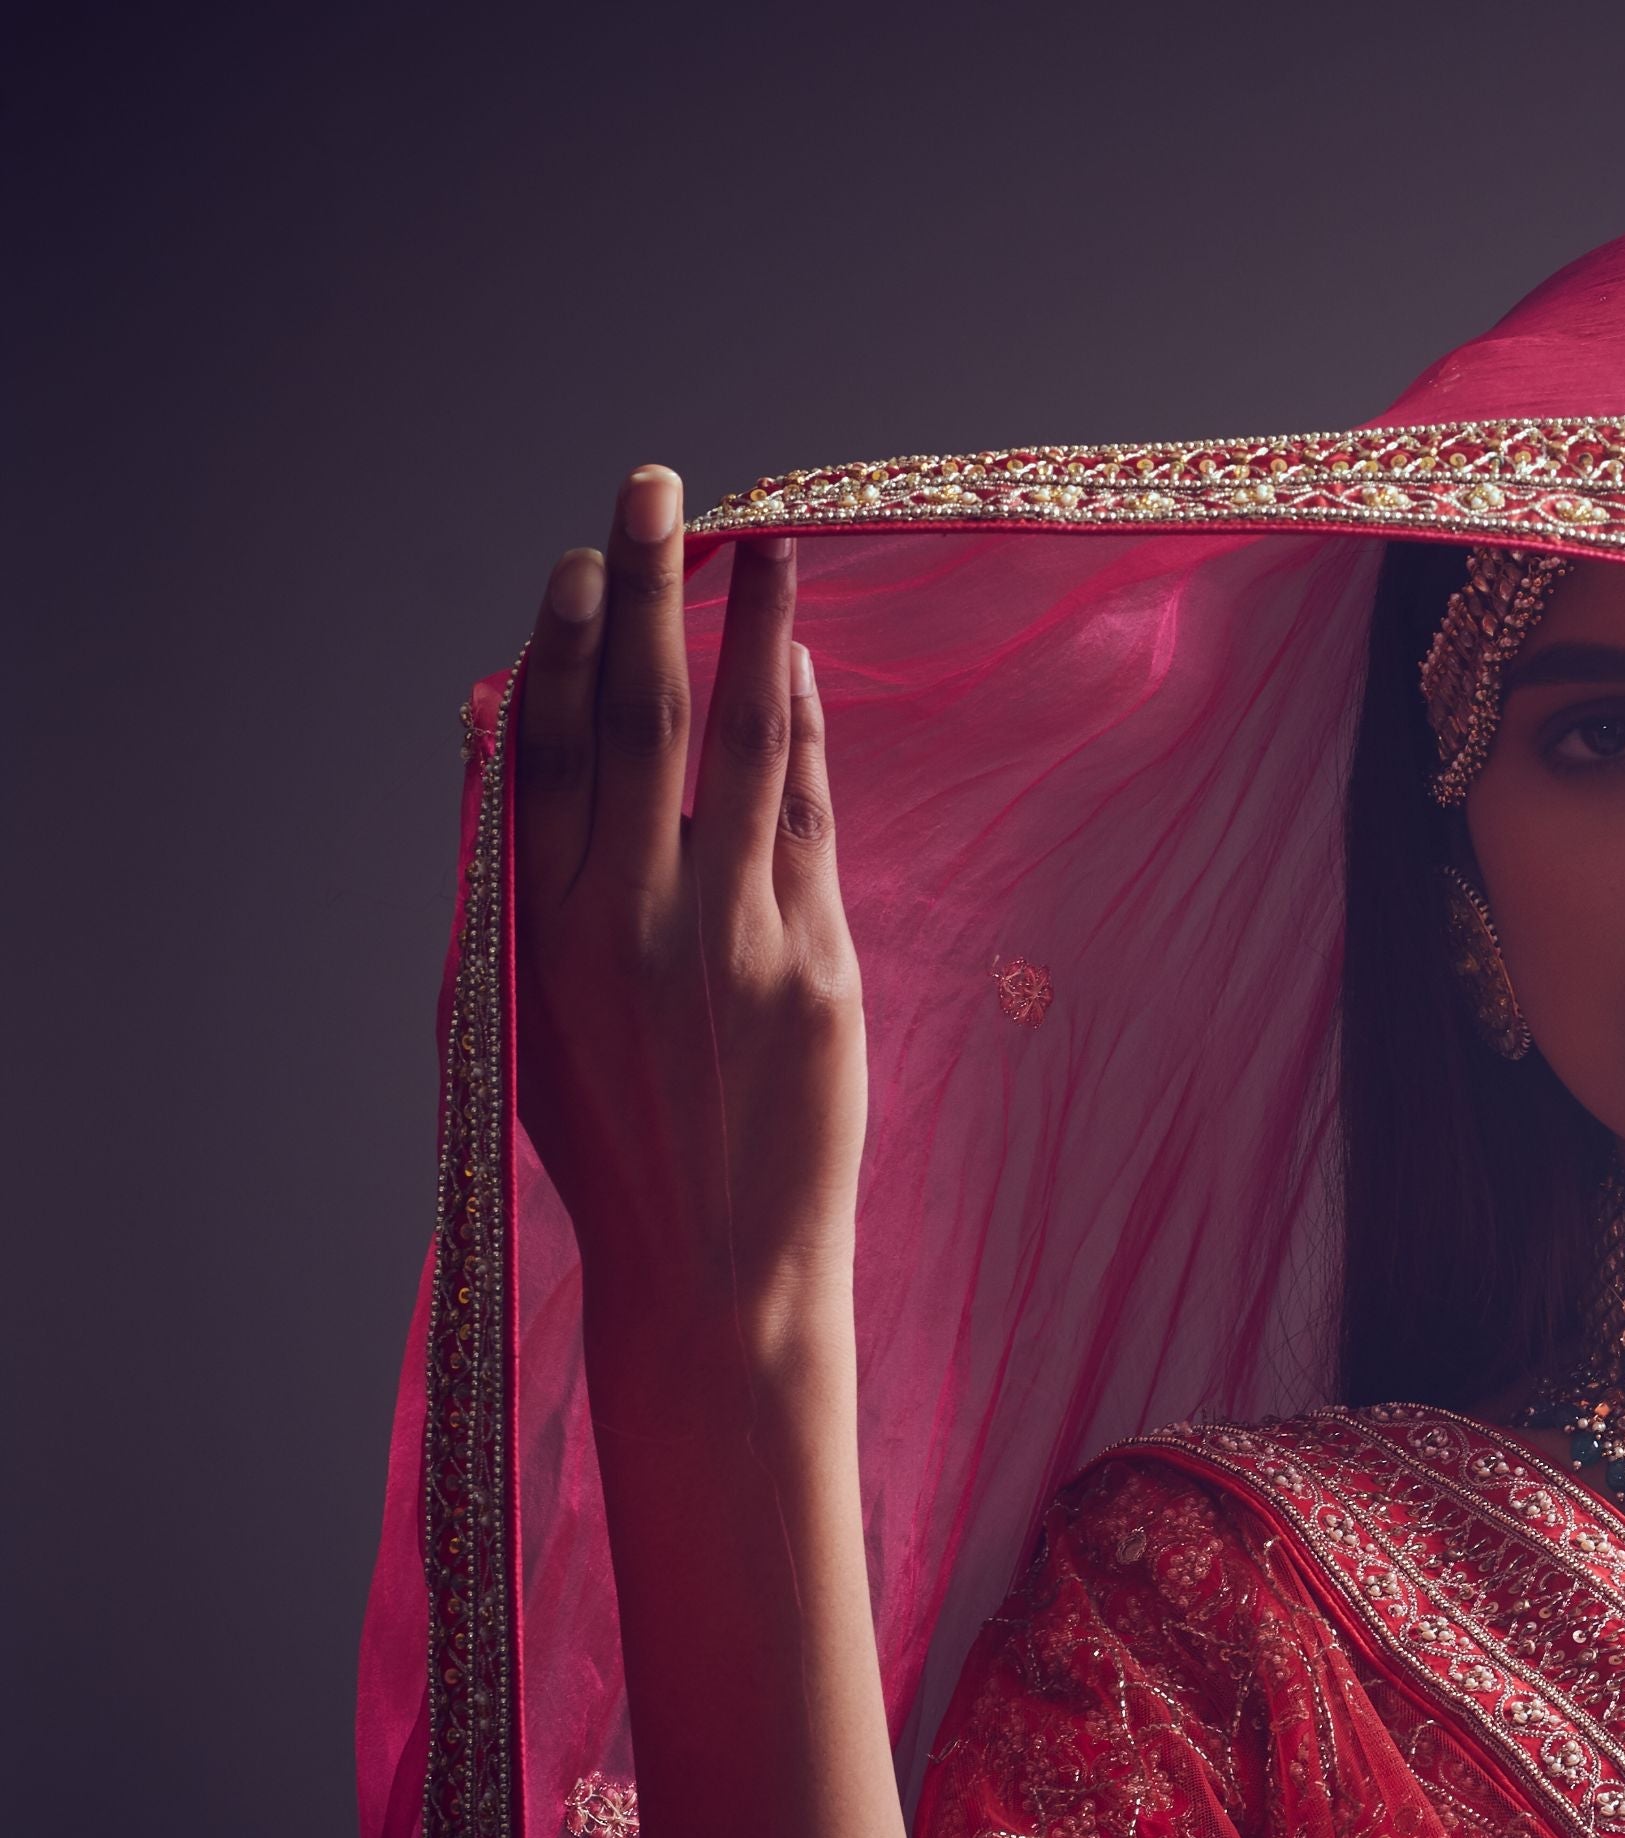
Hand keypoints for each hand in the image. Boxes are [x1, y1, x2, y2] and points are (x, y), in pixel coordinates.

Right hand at [515, 471, 863, 1381]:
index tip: (575, 560)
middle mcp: (628, 919)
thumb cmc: (618, 1146)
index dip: (556, 644)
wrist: (714, 1267)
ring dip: (748, 632)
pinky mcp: (814, 966)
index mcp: (540, 930)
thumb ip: (528, 894)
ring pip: (736, 746)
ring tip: (762, 545)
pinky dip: (802, 735)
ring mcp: (727, 938)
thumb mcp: (528, 1022)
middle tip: (657, 489)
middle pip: (632, 715)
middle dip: (643, 590)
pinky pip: (807, 820)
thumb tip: (517, 759)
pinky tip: (799, 671)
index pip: (542, 751)